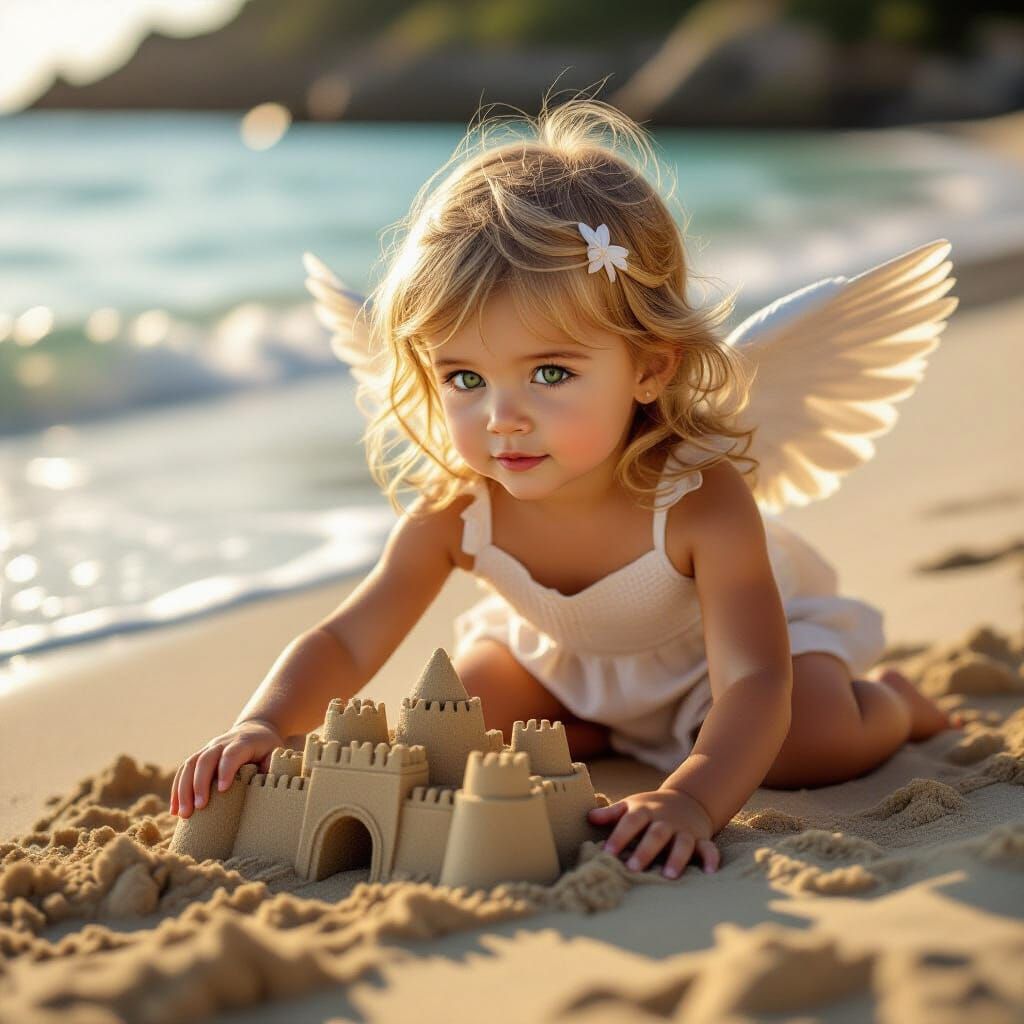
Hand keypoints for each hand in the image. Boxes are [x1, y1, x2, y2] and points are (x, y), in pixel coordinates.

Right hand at [170, 719, 283, 818]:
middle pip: (205, 760)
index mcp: (242, 742)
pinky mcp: (200, 757)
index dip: (226, 770)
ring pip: (190, 765)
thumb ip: (272, 768)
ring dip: (183, 790)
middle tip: (199, 808)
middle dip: (199, 784)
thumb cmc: (267, 747)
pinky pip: (184, 771)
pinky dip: (177, 790)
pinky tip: (175, 810)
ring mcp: (208, 749)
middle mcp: (221, 743)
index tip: (222, 790)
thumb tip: (267, 789)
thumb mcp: (275, 754)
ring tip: (183, 814)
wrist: (255, 729)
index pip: (231, 754)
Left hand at [587, 788, 720, 878]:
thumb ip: (611, 813)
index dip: (619, 836)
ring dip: (676, 858)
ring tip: (668, 875)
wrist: (687, 799)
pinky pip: (709, 848)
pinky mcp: (701, 839)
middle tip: (633, 868)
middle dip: (645, 851)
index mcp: (645, 811)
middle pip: (656, 834)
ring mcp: (684, 830)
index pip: (631, 822)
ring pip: (682, 843)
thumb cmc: (650, 809)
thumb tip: (588, 817)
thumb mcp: (631, 806)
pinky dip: (711, 859)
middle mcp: (665, 821)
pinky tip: (710, 873)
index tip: (607, 852)